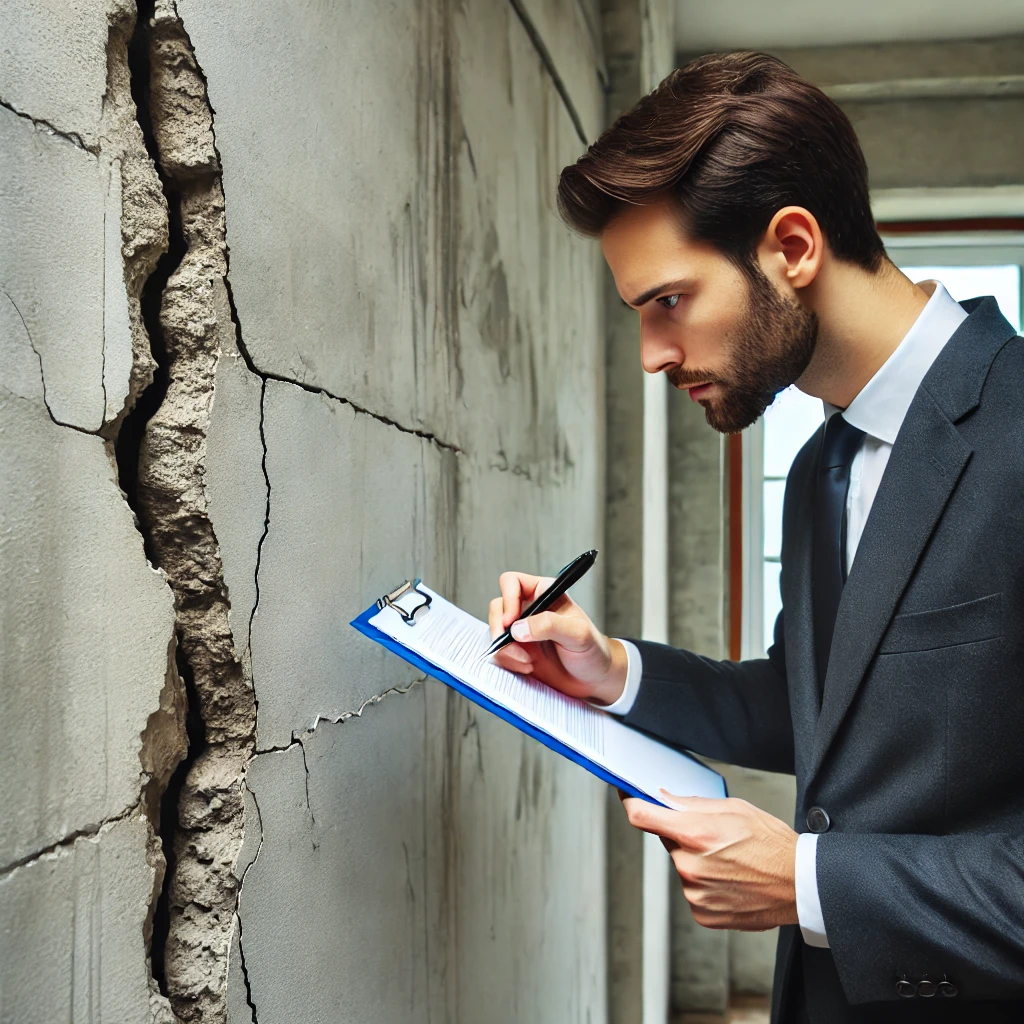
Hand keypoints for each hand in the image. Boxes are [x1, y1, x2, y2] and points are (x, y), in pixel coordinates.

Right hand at [487, 570, 627, 705]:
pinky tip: (528, 667)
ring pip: (495, 632)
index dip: (507, 598)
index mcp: (544, 593)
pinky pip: (499, 652)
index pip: (512, 582)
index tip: (511, 621)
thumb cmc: (593, 651)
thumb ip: (549, 625)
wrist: (594, 681)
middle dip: (500, 629)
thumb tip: (518, 628)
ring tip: (528, 662)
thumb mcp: (578, 634)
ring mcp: (522, 631)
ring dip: (506, 649)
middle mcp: (530, 609)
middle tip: (512, 644)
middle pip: (498, 607)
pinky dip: (508, 661)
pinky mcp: (517, 651)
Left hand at [621, 793, 798, 930]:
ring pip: (682, 866)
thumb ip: (692, 804)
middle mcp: (690, 866)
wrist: (800, 884)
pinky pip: (693, 890)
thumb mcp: (734, 808)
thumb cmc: (772, 844)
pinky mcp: (702, 913)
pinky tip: (730, 880)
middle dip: (682, 835)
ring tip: (729, 861)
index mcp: (696, 834)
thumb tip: (664, 798)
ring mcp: (694, 893)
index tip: (627, 795)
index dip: (630, 802)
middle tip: (713, 836)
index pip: (642, 816)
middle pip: (667, 841)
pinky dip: (705, 883)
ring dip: (696, 860)